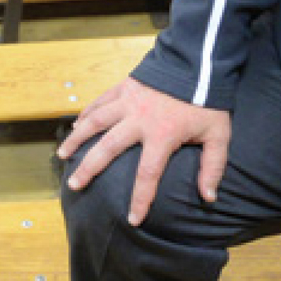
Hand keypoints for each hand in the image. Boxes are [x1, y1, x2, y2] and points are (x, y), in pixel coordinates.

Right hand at [57, 78, 231, 224]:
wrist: (199, 60)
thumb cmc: (209, 100)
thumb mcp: (218, 134)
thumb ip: (213, 166)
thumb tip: (209, 197)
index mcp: (162, 135)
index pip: (147, 175)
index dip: (140, 200)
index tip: (132, 219)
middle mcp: (139, 119)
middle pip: (107, 149)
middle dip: (89, 169)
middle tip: (75, 185)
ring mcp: (129, 101)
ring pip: (95, 122)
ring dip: (77, 139)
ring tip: (62, 155)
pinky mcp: (125, 86)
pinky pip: (100, 102)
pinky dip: (86, 114)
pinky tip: (76, 126)